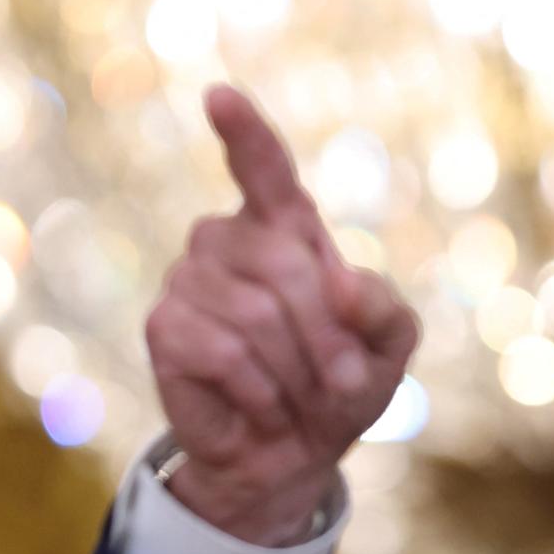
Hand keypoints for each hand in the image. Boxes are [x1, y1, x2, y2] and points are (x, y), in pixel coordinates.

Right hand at [144, 84, 418, 545]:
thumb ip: (385, 309)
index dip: (244, 132)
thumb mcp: (389, 348)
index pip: (262, 167)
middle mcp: (228, 240)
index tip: (219, 97)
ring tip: (296, 395)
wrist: (293, 456)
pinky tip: (261, 405)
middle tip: (345, 382)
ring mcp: (189, 279)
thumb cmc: (340, 387)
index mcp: (284, 228)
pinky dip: (260, 391)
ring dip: (296, 371)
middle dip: (328, 335)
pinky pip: (224, 352)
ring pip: (256, 314)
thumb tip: (342, 281)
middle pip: (288, 266)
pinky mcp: (164, 327)